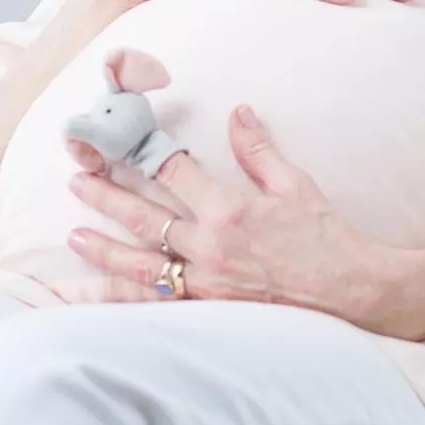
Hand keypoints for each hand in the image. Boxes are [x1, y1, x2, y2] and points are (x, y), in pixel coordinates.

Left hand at [64, 104, 400, 330]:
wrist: (351, 294)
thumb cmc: (326, 238)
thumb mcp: (296, 184)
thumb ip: (259, 150)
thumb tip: (238, 111)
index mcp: (230, 211)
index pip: (173, 173)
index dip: (143, 153)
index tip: (119, 140)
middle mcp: (210, 249)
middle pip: (144, 218)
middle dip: (106, 197)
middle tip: (76, 180)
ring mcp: (205, 285)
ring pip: (140, 268)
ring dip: (103, 251)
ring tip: (73, 238)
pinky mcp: (209, 312)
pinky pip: (156, 307)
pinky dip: (124, 302)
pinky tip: (101, 298)